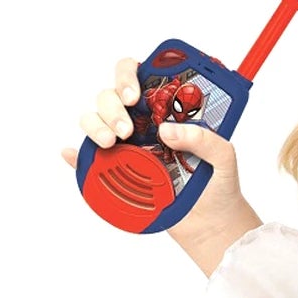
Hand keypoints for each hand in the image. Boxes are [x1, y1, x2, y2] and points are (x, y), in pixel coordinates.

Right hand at [61, 57, 261, 274]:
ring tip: (111, 142)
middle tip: (127, 129)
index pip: (139, 77)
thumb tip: (167, 131)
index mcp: (166, 110)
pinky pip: (87, 158)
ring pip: (94, 120)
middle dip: (112, 107)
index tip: (134, 94)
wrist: (210, 223)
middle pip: (111, 96)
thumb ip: (205, 139)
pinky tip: (73, 153)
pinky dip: (76, 154)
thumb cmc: (218, 183)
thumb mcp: (224, 156)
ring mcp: (127, 147)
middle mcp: (142, 123)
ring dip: (95, 125)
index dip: (129, 74)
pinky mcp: (116, 172)